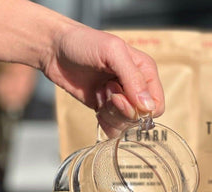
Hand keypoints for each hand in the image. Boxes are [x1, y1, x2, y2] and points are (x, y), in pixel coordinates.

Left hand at [42, 24, 164, 136]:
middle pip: (140, 118)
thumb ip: (133, 78)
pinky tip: (96, 102)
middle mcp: (136, 89)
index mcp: (145, 72)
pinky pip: (113, 128)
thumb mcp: (112, 52)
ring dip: (110, 112)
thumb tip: (148, 107)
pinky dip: (103, 120)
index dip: (141, 108)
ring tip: (100, 91)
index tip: (121, 95)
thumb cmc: (83, 42)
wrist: (54, 49)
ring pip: (126, 125)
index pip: (157, 105)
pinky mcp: (107, 110)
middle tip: (106, 90)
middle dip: (121, 109)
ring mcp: (121, 101)